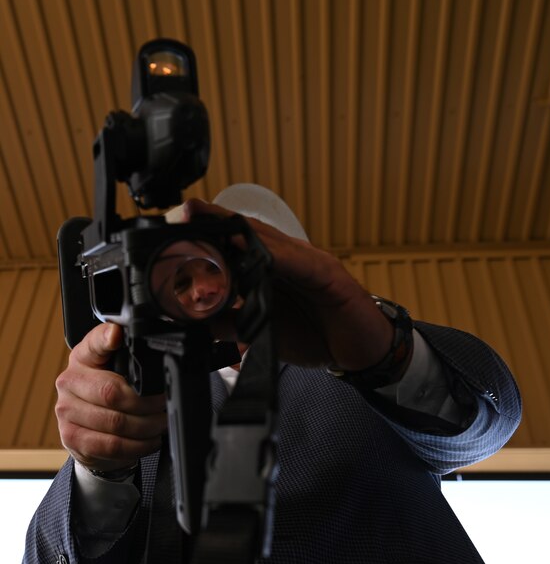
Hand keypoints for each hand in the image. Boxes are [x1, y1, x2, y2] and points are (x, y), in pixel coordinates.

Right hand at [55, 323, 166, 470]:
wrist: (91, 435)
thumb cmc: (111, 398)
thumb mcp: (120, 373)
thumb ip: (133, 360)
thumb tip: (160, 355)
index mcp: (84, 357)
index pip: (94, 343)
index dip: (106, 338)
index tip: (117, 336)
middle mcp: (69, 380)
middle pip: (112, 392)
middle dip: (147, 403)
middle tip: (164, 406)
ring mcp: (66, 410)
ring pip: (115, 422)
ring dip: (146, 427)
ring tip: (160, 424)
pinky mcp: (71, 437)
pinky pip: (111, 444)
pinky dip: (137, 446)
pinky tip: (148, 440)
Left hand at [179, 199, 393, 370]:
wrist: (361, 351)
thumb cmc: (316, 335)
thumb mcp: (264, 331)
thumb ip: (232, 324)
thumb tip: (197, 322)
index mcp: (270, 269)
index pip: (234, 243)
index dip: (205, 232)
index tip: (174, 227)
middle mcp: (287, 259)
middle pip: (247, 232)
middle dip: (214, 219)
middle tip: (182, 212)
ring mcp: (308, 262)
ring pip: (269, 240)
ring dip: (237, 228)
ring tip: (207, 218)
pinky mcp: (329, 274)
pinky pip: (299, 262)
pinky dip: (276, 256)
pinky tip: (255, 252)